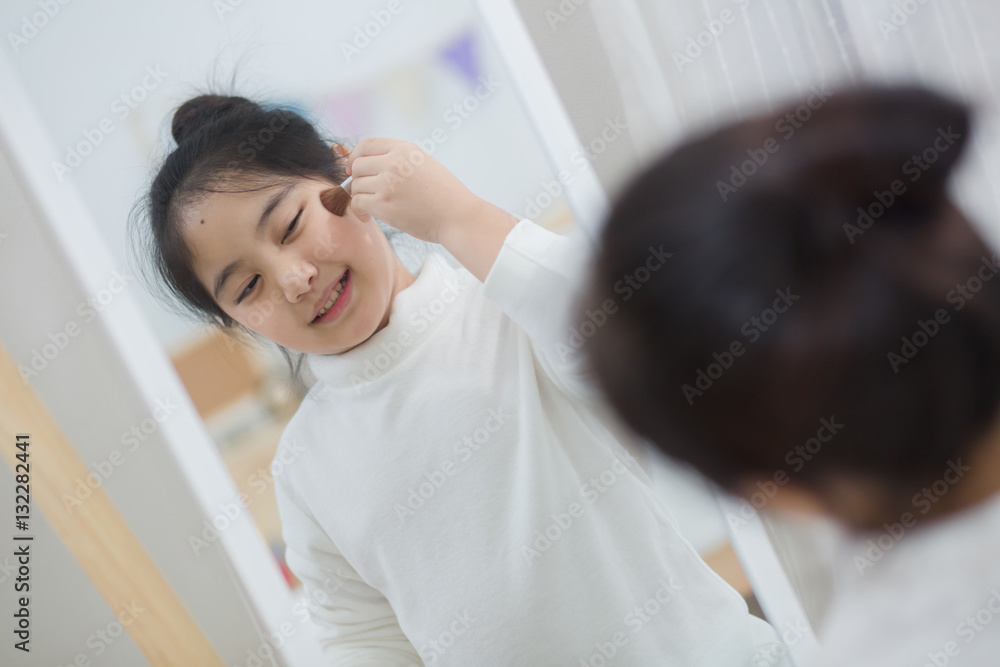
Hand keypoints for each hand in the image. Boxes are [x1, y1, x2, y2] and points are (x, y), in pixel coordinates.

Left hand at [346, 137, 482, 243]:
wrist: (458, 217)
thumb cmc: (444, 196)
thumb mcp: (424, 164)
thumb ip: (399, 160)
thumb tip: (367, 164)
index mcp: (405, 149)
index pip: (367, 144)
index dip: (355, 156)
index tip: (354, 169)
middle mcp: (395, 162)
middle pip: (358, 165)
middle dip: (358, 180)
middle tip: (366, 194)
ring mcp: (388, 183)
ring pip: (356, 186)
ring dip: (360, 198)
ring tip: (372, 208)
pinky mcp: (385, 204)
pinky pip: (358, 203)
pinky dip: (359, 211)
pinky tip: (367, 217)